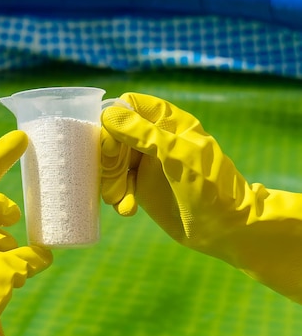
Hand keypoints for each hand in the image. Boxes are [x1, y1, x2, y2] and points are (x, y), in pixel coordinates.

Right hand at [101, 93, 301, 302]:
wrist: (226, 229)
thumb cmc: (211, 188)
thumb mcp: (178, 158)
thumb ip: (145, 135)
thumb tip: (110, 114)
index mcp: (167, 122)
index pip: (129, 106)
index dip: (114, 122)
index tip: (112, 147)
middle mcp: (154, 138)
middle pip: (113, 136)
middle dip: (110, 160)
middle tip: (114, 183)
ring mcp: (147, 162)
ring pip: (111, 161)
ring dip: (111, 181)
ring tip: (119, 201)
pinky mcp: (142, 186)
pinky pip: (117, 183)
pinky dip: (118, 196)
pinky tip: (128, 210)